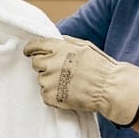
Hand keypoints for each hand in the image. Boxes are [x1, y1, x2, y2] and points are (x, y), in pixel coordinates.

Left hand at [23, 36, 138, 125]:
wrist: (109, 89)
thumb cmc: (101, 67)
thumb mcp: (85, 46)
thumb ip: (67, 42)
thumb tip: (56, 41)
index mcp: (58, 48)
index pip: (35, 46)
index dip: (31, 49)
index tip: (30, 52)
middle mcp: (51, 63)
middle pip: (36, 63)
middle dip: (44, 66)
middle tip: (58, 71)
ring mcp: (49, 81)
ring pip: (41, 80)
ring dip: (50, 81)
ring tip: (67, 83)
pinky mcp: (50, 97)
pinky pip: (45, 94)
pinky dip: (53, 94)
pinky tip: (67, 92)